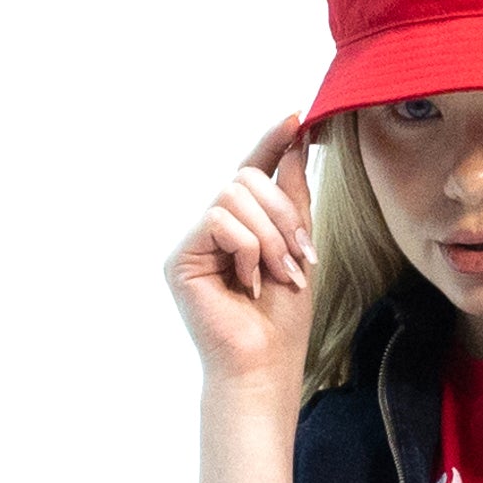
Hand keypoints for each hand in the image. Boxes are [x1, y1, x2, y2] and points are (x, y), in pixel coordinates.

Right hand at [163, 114, 317, 387]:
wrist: (264, 365)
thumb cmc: (281, 319)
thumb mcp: (299, 247)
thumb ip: (294, 198)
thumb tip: (297, 144)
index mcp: (240, 226)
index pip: (253, 172)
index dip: (271, 143)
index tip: (296, 117)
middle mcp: (211, 229)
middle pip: (246, 179)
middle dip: (284, 214)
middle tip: (303, 257)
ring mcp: (193, 242)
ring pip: (233, 196)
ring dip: (270, 236)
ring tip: (280, 275)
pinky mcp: (179, 258)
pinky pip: (219, 220)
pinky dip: (247, 249)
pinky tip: (249, 283)